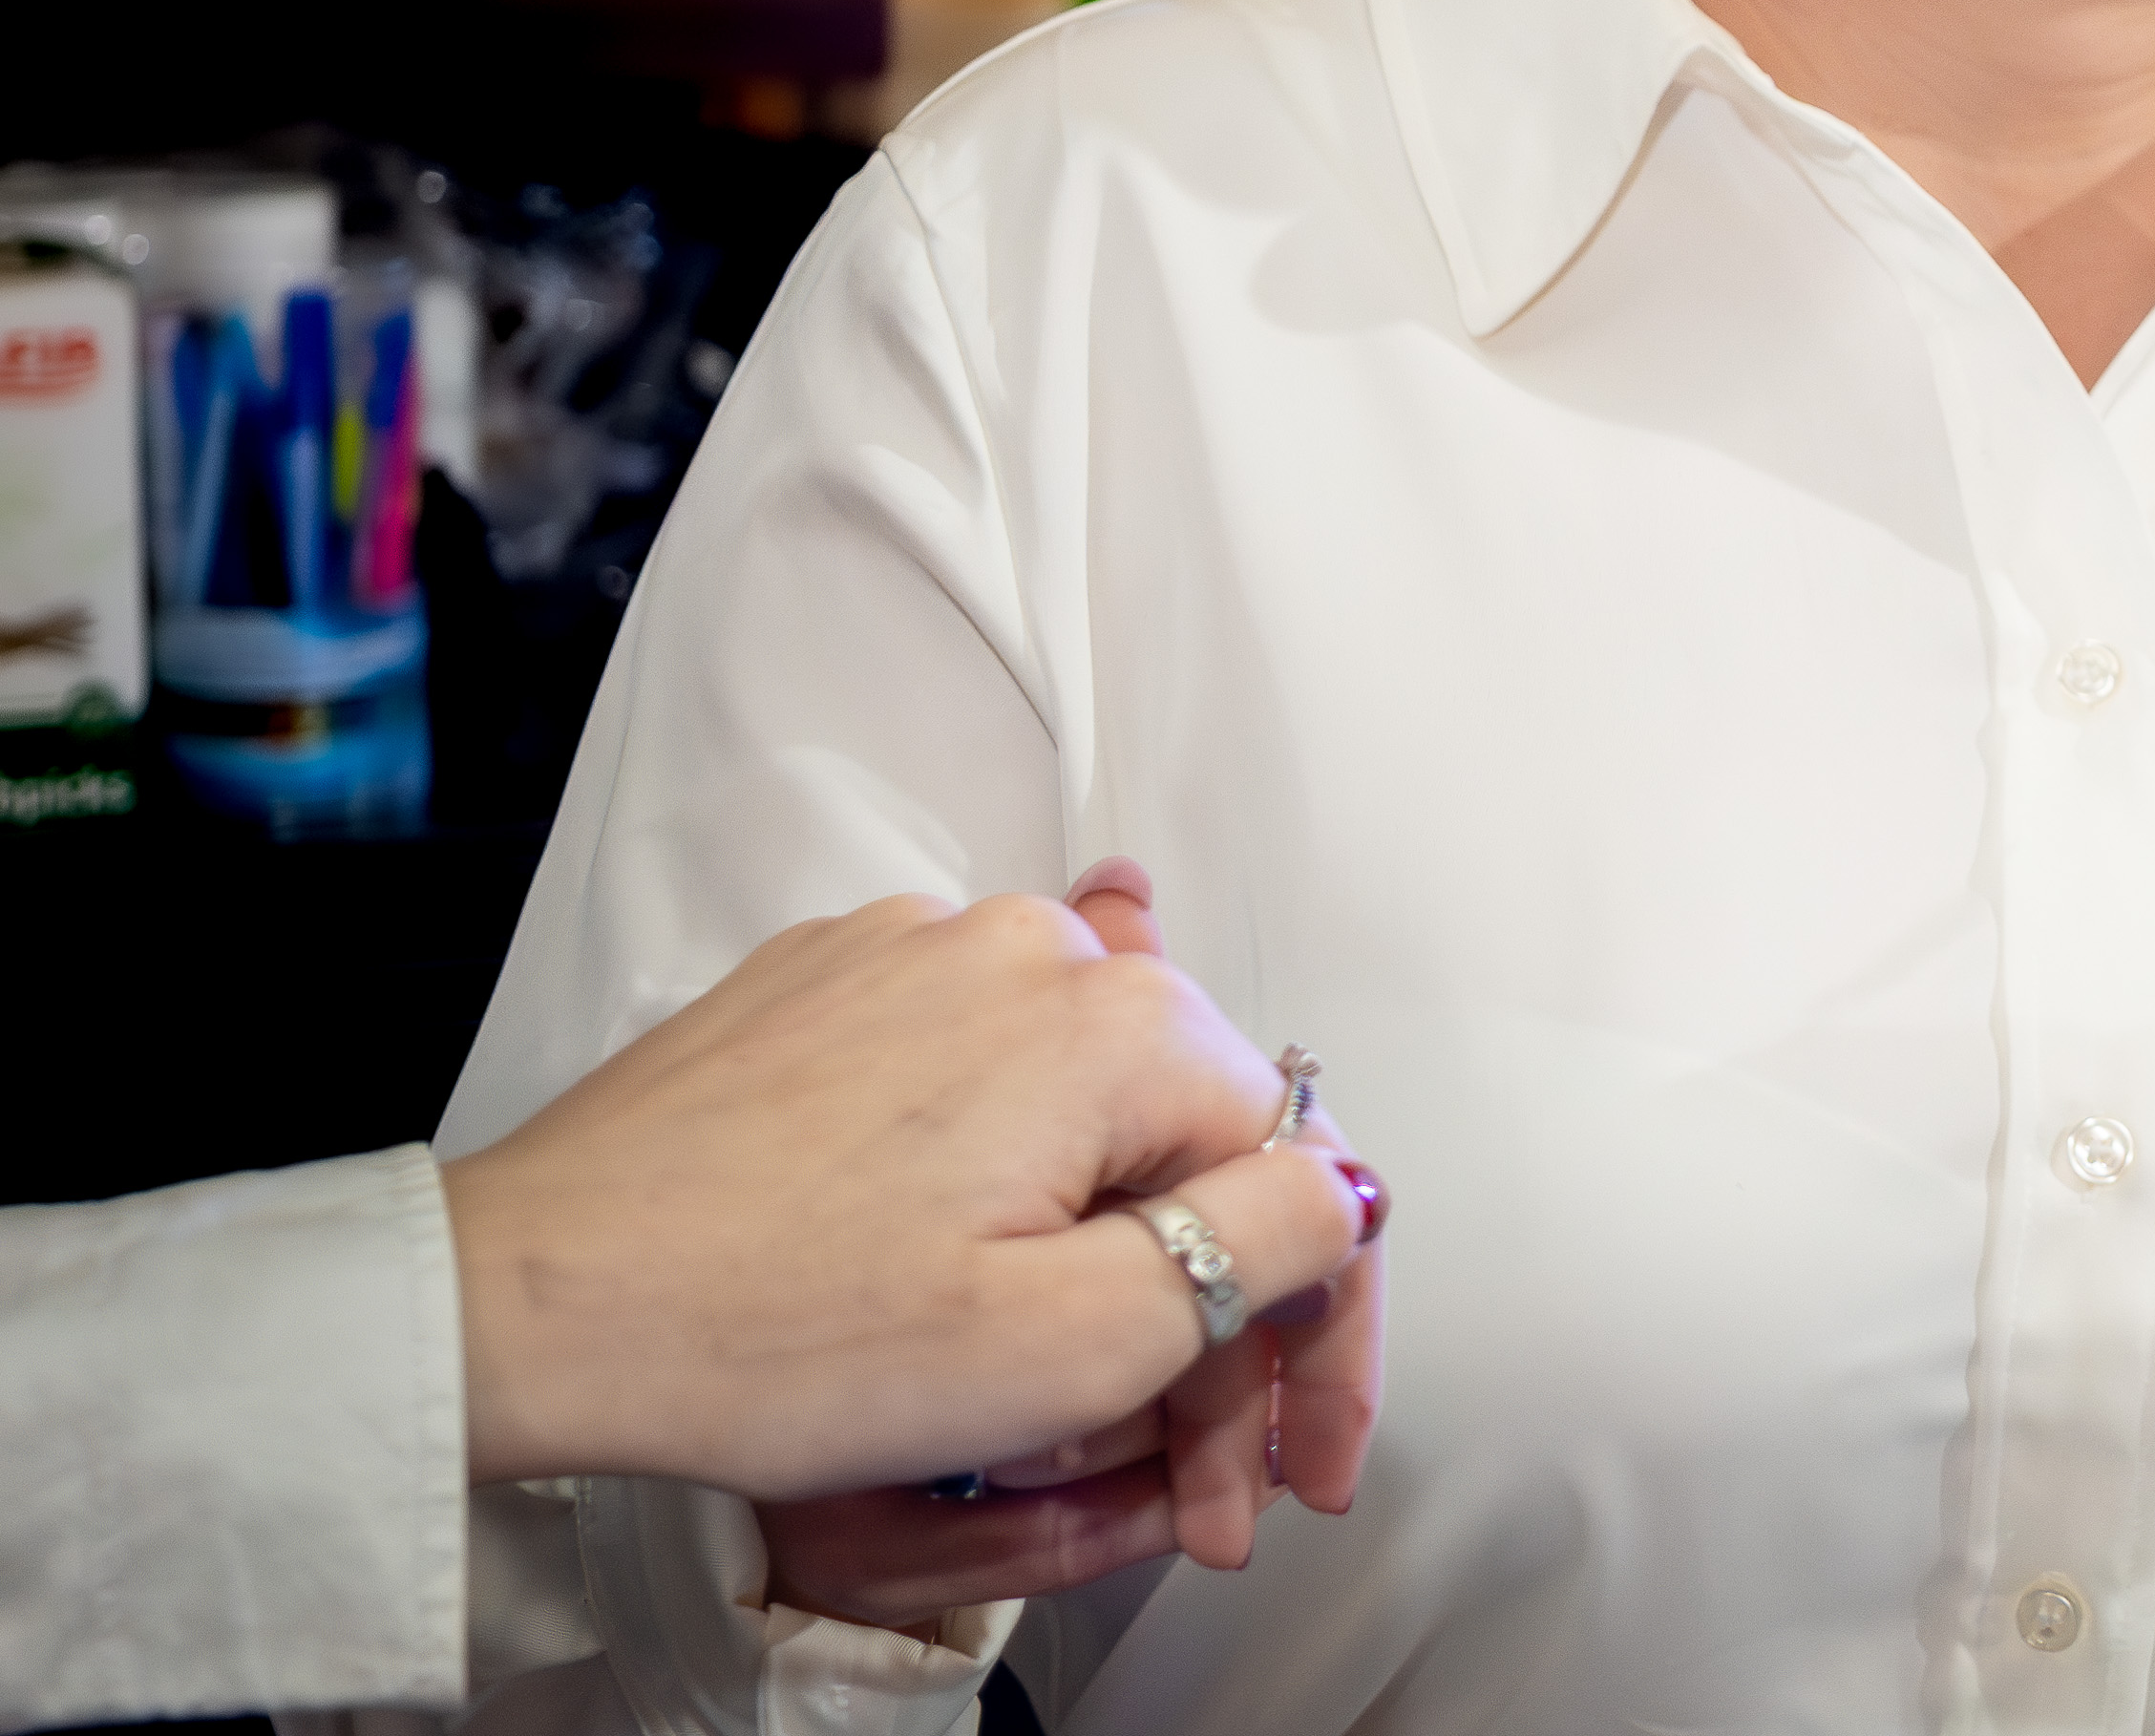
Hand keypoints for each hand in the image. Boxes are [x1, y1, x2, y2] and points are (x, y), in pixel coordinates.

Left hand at [752, 862, 1389, 1630]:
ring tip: (1049, 1406)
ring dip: (1098, 1259)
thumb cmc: (769, 1337)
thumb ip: (1258, 1252)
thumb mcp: (1067, 1344)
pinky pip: (973, 1085)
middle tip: (1184, 1491)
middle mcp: (1033, 949)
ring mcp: (919, 954)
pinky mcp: (829, 988)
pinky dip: (994, 1189)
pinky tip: (948, 1286)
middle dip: (1204, 1328)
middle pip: (1188, 1153)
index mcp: (1117, 1022)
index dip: (1322, 1348)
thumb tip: (1347, 1192)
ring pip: (1084, 1122)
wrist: (522, 1304)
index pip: (1302, 1180)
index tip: (1301, 1469)